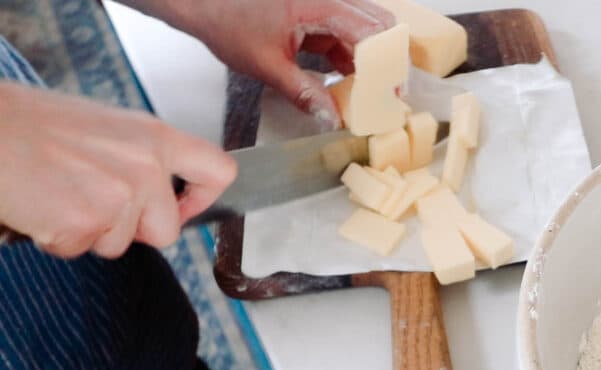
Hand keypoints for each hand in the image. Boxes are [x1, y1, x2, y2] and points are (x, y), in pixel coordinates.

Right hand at [0, 82, 236, 258]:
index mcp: (156, 137)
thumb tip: (162, 194)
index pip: (219, 171)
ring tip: (60, 192)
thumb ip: (144, 159)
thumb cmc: (34, 125)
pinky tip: (42, 204)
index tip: (183, 206)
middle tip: (94, 202)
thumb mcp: (108, 128)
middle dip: (133, 230)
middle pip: (168, 231)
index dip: (205, 198)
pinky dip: (58, 238)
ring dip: (89, 232)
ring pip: (119, 245)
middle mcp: (145, 167)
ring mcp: (118, 197)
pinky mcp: (85, 222)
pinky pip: (79, 250)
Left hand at [124, 0, 393, 128]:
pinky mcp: (315, 11)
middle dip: (385, 59)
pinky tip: (345, 80)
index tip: (392, 91)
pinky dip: (349, 55)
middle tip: (386, 91)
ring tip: (365, 92)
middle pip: (378, 24)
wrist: (201, 2)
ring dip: (367, 60)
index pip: (372, 32)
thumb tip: (332, 118)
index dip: (387, 64)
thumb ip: (305, 94)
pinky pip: (345, 31)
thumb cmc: (226, 21)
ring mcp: (322, 4)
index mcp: (319, 4)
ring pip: (364, 29)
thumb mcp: (268, 66)